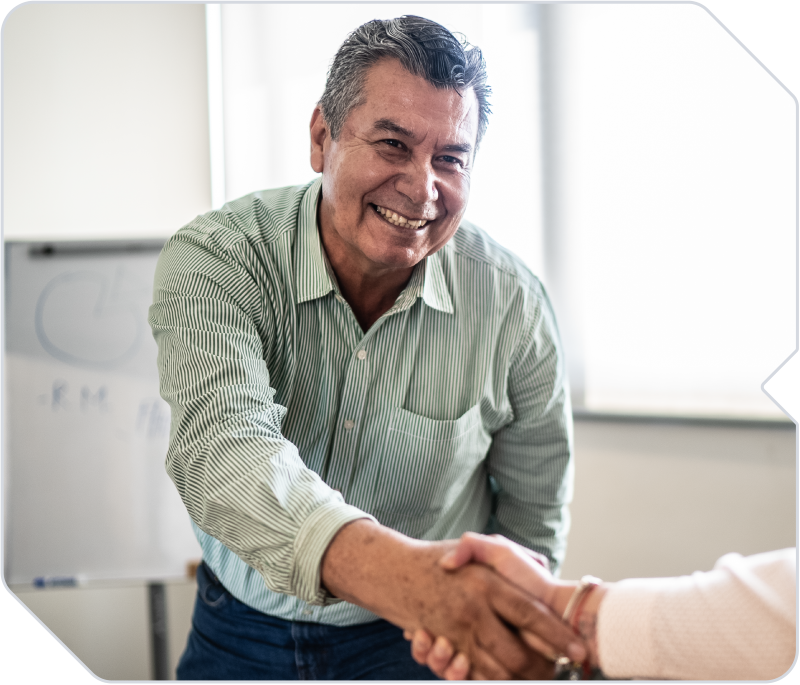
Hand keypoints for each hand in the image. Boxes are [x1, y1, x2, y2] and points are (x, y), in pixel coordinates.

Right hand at [321, 521, 584, 678]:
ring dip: (518, 677)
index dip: (556, 634)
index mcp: (486, 584)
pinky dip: (490, 678)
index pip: (530, 613)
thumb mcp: (479, 548)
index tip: (577, 648)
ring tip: (539, 677)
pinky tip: (507, 676)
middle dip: (540, 667)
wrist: (394, 571)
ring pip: (496, 669)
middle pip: (516, 653)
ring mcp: (457, 632)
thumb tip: (541, 565)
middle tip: (559, 671)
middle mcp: (473, 610)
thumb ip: (513, 554)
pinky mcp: (444, 646)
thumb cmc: (440, 558)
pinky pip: (472, 672)